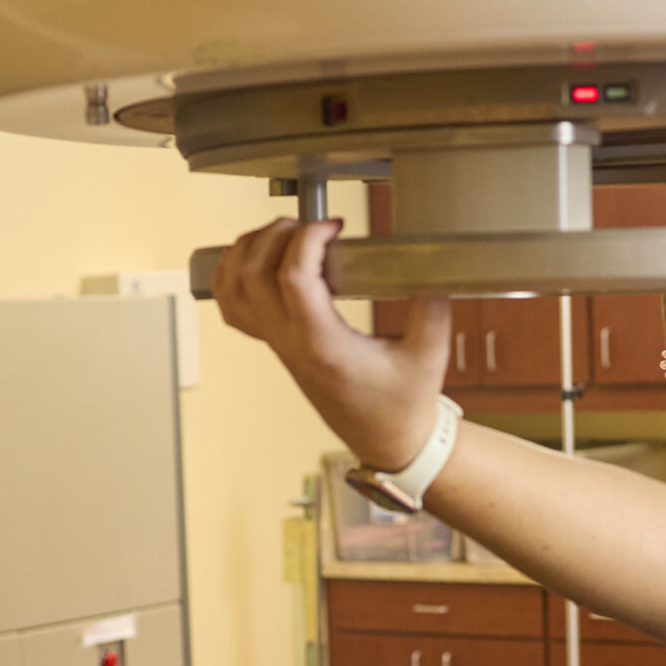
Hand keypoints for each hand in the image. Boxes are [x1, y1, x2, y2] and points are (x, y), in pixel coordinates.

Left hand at [209, 218, 454, 469]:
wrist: (387, 439)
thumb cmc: (404, 402)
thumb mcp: (430, 354)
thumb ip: (432, 305)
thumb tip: (432, 261)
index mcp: (325, 344)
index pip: (294, 278)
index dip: (308, 239)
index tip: (335, 226)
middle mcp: (291, 343)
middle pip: (253, 274)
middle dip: (276, 235)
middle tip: (311, 226)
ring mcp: (277, 345)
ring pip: (232, 288)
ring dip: (249, 250)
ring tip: (284, 235)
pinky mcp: (276, 346)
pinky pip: (232, 308)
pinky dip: (233, 276)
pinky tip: (258, 260)